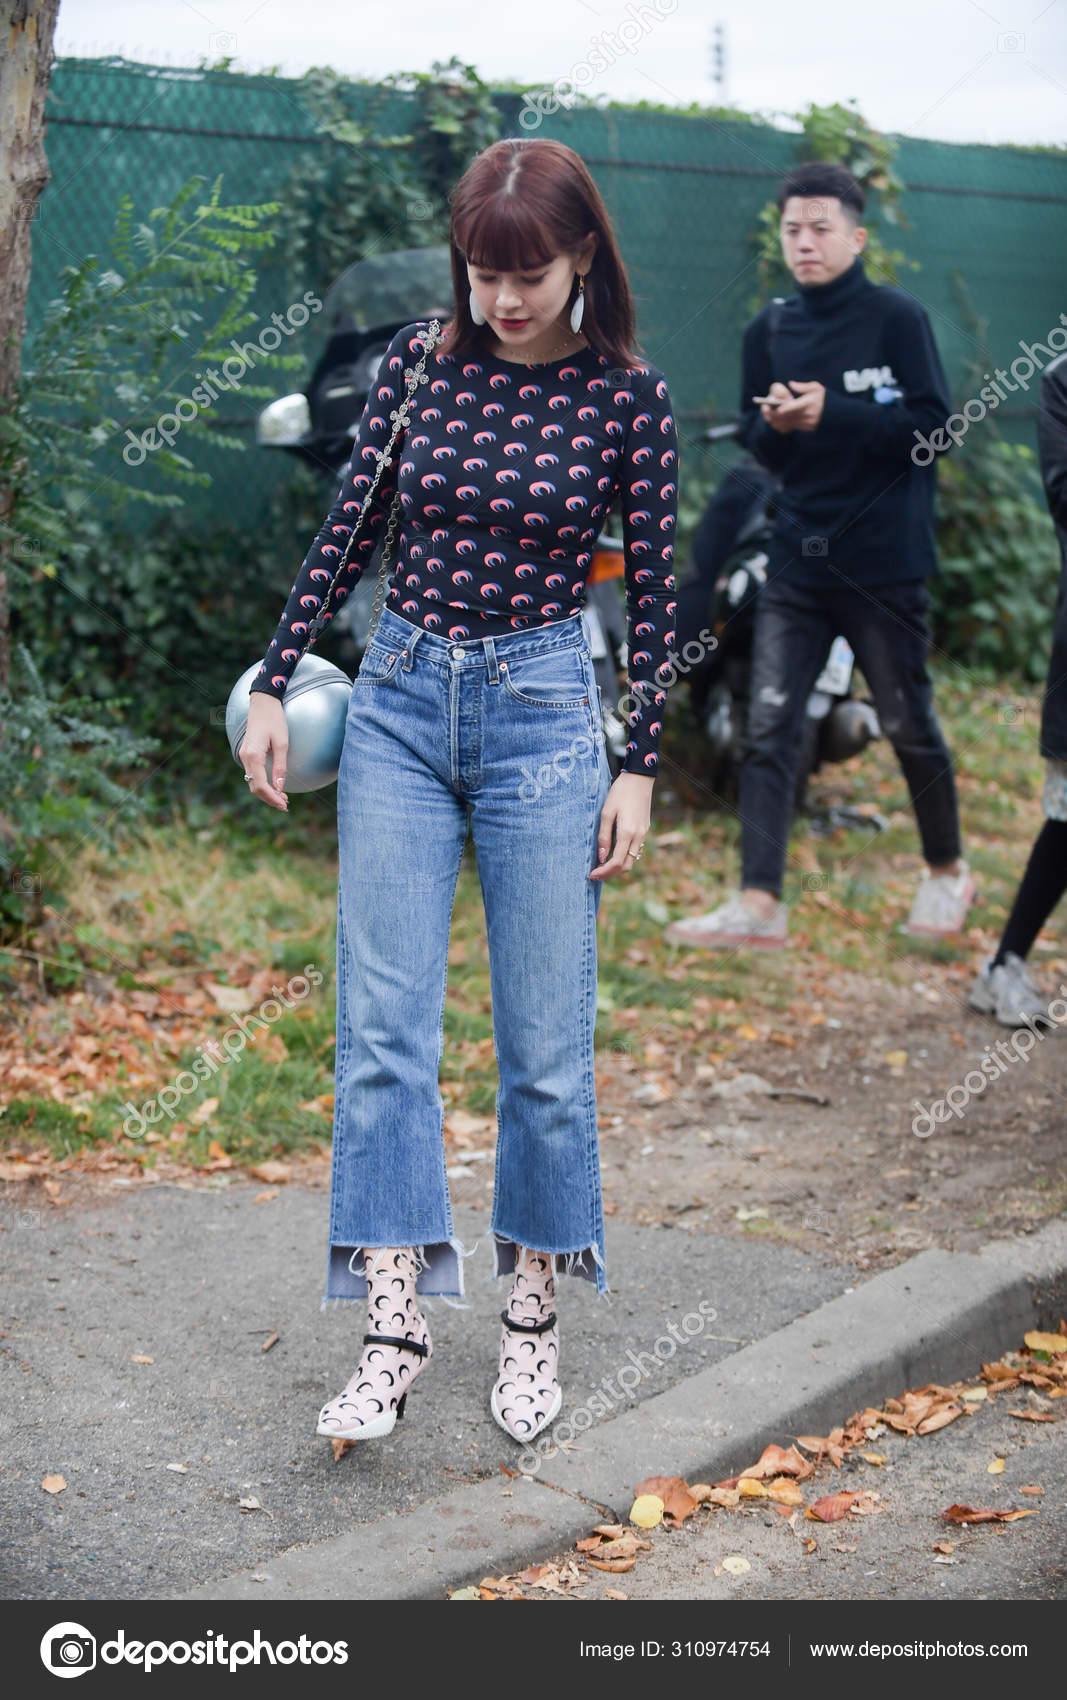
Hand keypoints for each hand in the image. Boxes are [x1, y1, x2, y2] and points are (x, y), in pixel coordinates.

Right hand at [241, 693, 289, 810]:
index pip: (261, 785)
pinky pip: (253, 773)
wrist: (263, 703)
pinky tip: (274, 785)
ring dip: (266, 792)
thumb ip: (280, 766)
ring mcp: (244, 755)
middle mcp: (245, 757)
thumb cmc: (275, 720)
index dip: (272, 798)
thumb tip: (280, 787)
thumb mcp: (282, 743)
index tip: (284, 805)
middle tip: (285, 805)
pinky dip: (262, 783)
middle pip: (254, 787)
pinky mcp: (246, 753)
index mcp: (253, 755)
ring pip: (252, 782)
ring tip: (282, 798)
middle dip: (269, 798)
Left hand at [589, 771, 653, 879]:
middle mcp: (638, 836)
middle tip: (595, 874)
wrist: (639, 779)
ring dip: (618, 867)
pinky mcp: (644, 829)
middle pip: (627, 866)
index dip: (604, 872)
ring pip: (633, 860)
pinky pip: (635, 850)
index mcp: (627, 832)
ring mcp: (643, 833)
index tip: (592, 874)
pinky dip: (624, 857)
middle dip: (611, 874)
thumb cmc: (619, 792)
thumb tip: (601, 857)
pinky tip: (613, 853)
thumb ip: (604, 836)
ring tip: (602, 866)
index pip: (617, 862)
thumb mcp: (606, 813)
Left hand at [764, 379, 825, 432]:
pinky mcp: (805, 429)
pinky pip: (790, 428)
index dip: (783, 409)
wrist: (836, 414)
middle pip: (787, 417)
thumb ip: (803, 386)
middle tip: (765, 409)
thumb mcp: (817, 388)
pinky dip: (782, 425)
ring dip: (776, 420)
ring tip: (767, 415)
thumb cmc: (825, 398)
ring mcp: (806, 424)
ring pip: (787, 423)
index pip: (794, 407)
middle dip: (774, 414)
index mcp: (809, 404)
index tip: (775, 408)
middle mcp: (807, 415)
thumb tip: (791, 384)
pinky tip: (776, 421)